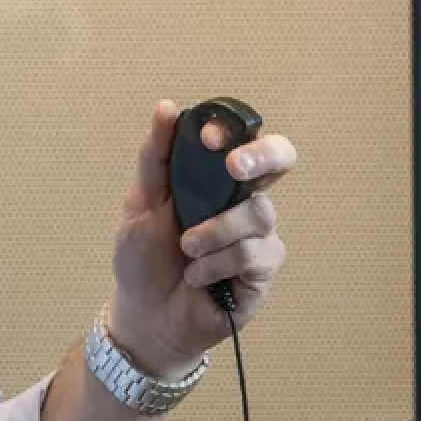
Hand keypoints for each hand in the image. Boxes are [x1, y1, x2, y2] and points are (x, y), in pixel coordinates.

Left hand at [106, 100, 294, 377]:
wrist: (145, 313)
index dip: (233, 130)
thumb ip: (155, 158)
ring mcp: (258, 234)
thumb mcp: (141, 203)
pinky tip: (198, 275)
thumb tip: (166, 107)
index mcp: (214, 179)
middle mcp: (243, 200)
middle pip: (279, 160)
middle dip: (262, 158)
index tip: (208, 137)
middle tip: (235, 167)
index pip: (240, 139)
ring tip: (186, 249)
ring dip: (213, 231)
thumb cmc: (144, 257)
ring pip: (256, 213)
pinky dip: (217, 263)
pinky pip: (253, 253)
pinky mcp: (263, 270)